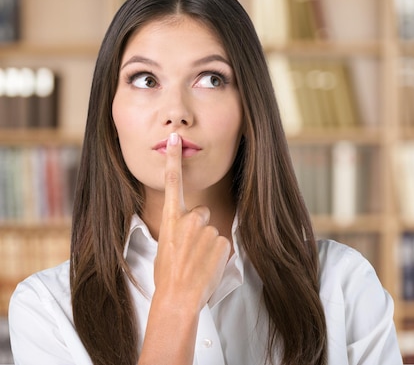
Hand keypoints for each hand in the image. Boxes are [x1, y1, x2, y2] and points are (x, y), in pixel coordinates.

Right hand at [153, 132, 230, 312]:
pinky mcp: (223, 241)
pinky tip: (207, 266)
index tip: (176, 140)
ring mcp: (207, 230)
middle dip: (199, 227)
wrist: (177, 298)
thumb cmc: (167, 275)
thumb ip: (178, 230)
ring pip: (212, 231)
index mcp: (171, 219)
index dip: (174, 160)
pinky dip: (217, 254)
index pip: (172, 183)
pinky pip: (222, 243)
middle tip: (190, 250)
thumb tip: (187, 230)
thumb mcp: (165, 247)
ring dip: (208, 244)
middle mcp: (189, 220)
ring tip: (197, 262)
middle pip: (201, 213)